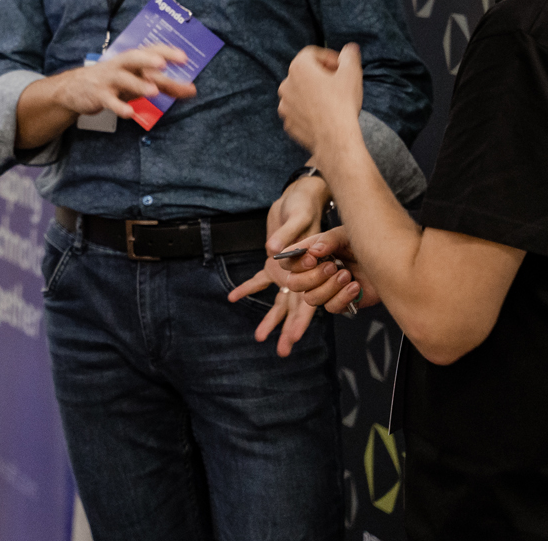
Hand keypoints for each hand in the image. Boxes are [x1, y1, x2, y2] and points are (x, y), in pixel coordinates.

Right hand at [55, 45, 195, 119]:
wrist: (75, 89)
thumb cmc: (114, 82)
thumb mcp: (139, 81)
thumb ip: (165, 85)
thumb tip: (192, 90)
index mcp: (131, 59)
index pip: (150, 50)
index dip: (166, 52)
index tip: (184, 58)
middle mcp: (120, 66)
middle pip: (133, 58)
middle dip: (148, 60)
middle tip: (163, 64)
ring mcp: (108, 80)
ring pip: (122, 78)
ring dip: (137, 84)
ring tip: (153, 91)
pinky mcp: (98, 95)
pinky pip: (109, 100)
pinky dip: (119, 106)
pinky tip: (129, 113)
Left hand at [220, 174, 329, 356]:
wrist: (301, 195)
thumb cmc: (304, 205)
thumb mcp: (298, 218)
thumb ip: (287, 236)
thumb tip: (271, 251)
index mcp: (313, 268)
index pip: (308, 299)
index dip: (301, 319)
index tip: (295, 338)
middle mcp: (302, 274)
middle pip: (295, 307)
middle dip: (288, 329)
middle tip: (281, 351)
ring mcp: (289, 270)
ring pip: (280, 300)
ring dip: (271, 318)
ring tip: (260, 338)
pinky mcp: (275, 261)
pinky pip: (261, 279)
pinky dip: (248, 288)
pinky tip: (233, 297)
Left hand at [278, 44, 362, 156]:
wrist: (335, 138)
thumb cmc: (342, 103)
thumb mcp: (351, 73)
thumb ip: (349, 56)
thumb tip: (349, 49)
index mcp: (298, 68)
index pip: (312, 53)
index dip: (329, 57)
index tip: (342, 67)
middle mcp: (286, 84)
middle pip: (305, 73)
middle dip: (322, 75)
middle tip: (339, 83)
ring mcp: (284, 105)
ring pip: (300, 92)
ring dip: (314, 93)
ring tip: (333, 100)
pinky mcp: (288, 122)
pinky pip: (299, 111)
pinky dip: (309, 110)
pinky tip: (325, 115)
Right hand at [279, 226, 380, 313]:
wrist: (391, 260)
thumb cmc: (366, 244)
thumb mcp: (345, 235)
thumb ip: (328, 240)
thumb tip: (313, 252)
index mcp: (311, 255)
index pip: (288, 262)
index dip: (294, 263)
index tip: (311, 259)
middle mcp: (315, 273)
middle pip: (294, 283)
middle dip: (312, 277)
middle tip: (332, 266)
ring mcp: (327, 289)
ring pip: (311, 298)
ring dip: (328, 287)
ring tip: (347, 275)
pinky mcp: (341, 303)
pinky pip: (331, 307)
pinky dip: (342, 297)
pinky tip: (355, 286)